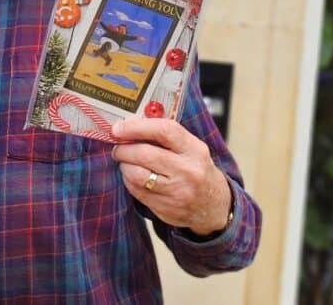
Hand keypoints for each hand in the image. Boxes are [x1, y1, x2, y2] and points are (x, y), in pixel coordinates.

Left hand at [111, 117, 230, 235]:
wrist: (215, 206)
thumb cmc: (197, 170)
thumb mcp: (192, 149)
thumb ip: (166, 135)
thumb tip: (130, 123)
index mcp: (195, 150)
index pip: (164, 131)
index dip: (137, 127)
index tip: (119, 128)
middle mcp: (188, 171)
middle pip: (145, 154)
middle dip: (124, 149)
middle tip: (118, 146)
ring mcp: (177, 192)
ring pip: (136, 174)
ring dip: (124, 165)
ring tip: (125, 161)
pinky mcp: (165, 208)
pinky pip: (136, 190)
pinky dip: (128, 180)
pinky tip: (133, 176)